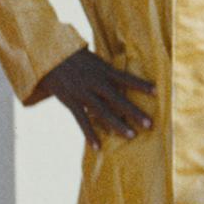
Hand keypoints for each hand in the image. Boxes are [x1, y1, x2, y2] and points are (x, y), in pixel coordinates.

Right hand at [32, 49, 157, 144]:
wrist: (47, 56)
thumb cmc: (72, 56)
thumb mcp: (92, 59)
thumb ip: (105, 69)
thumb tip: (120, 77)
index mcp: (102, 69)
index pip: (125, 78)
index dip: (141, 84)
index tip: (157, 91)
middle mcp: (95, 82)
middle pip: (119, 99)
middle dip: (134, 112)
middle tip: (150, 124)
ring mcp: (83, 92)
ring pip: (103, 112)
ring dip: (118, 125)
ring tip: (132, 136)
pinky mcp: (71, 101)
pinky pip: (82, 120)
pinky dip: (90, 134)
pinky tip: (98, 147)